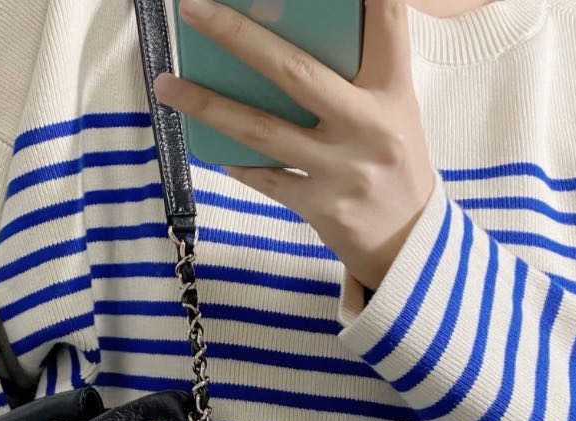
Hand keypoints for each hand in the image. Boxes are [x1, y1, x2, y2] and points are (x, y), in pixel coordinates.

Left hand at [153, 0, 436, 291]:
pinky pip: (266, 179)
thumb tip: (278, 38)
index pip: (387, 22)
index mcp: (393, 92)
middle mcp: (370, 126)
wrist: (409, 243)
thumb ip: (353, 77)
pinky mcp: (321, 208)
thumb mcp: (391, 112)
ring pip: (264, 131)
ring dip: (209, 106)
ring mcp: (343, 171)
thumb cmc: (391, 165)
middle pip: (296, 72)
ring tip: (166, 85)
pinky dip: (237, 161)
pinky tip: (208, 145)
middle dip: (239, 36)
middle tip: (193, 8)